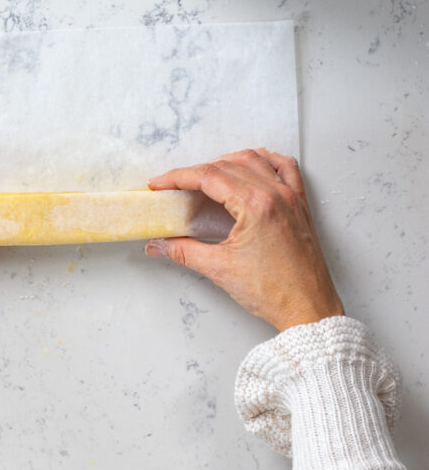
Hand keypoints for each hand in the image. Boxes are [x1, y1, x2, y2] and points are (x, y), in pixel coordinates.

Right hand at [146, 149, 343, 331]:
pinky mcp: (300, 205)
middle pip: (227, 166)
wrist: (309, 310)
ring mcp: (290, 197)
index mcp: (255, 205)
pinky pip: (284, 167)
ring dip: (226, 162)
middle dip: (196, 173)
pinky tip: (252, 164)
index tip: (160, 183)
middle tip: (175, 186)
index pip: (208, 176)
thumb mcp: (220, 269)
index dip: (178, 177)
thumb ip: (184, 252)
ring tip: (206, 176)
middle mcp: (275, 194)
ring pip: (254, 160)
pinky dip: (265, 160)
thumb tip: (160, 245)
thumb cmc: (274, 292)